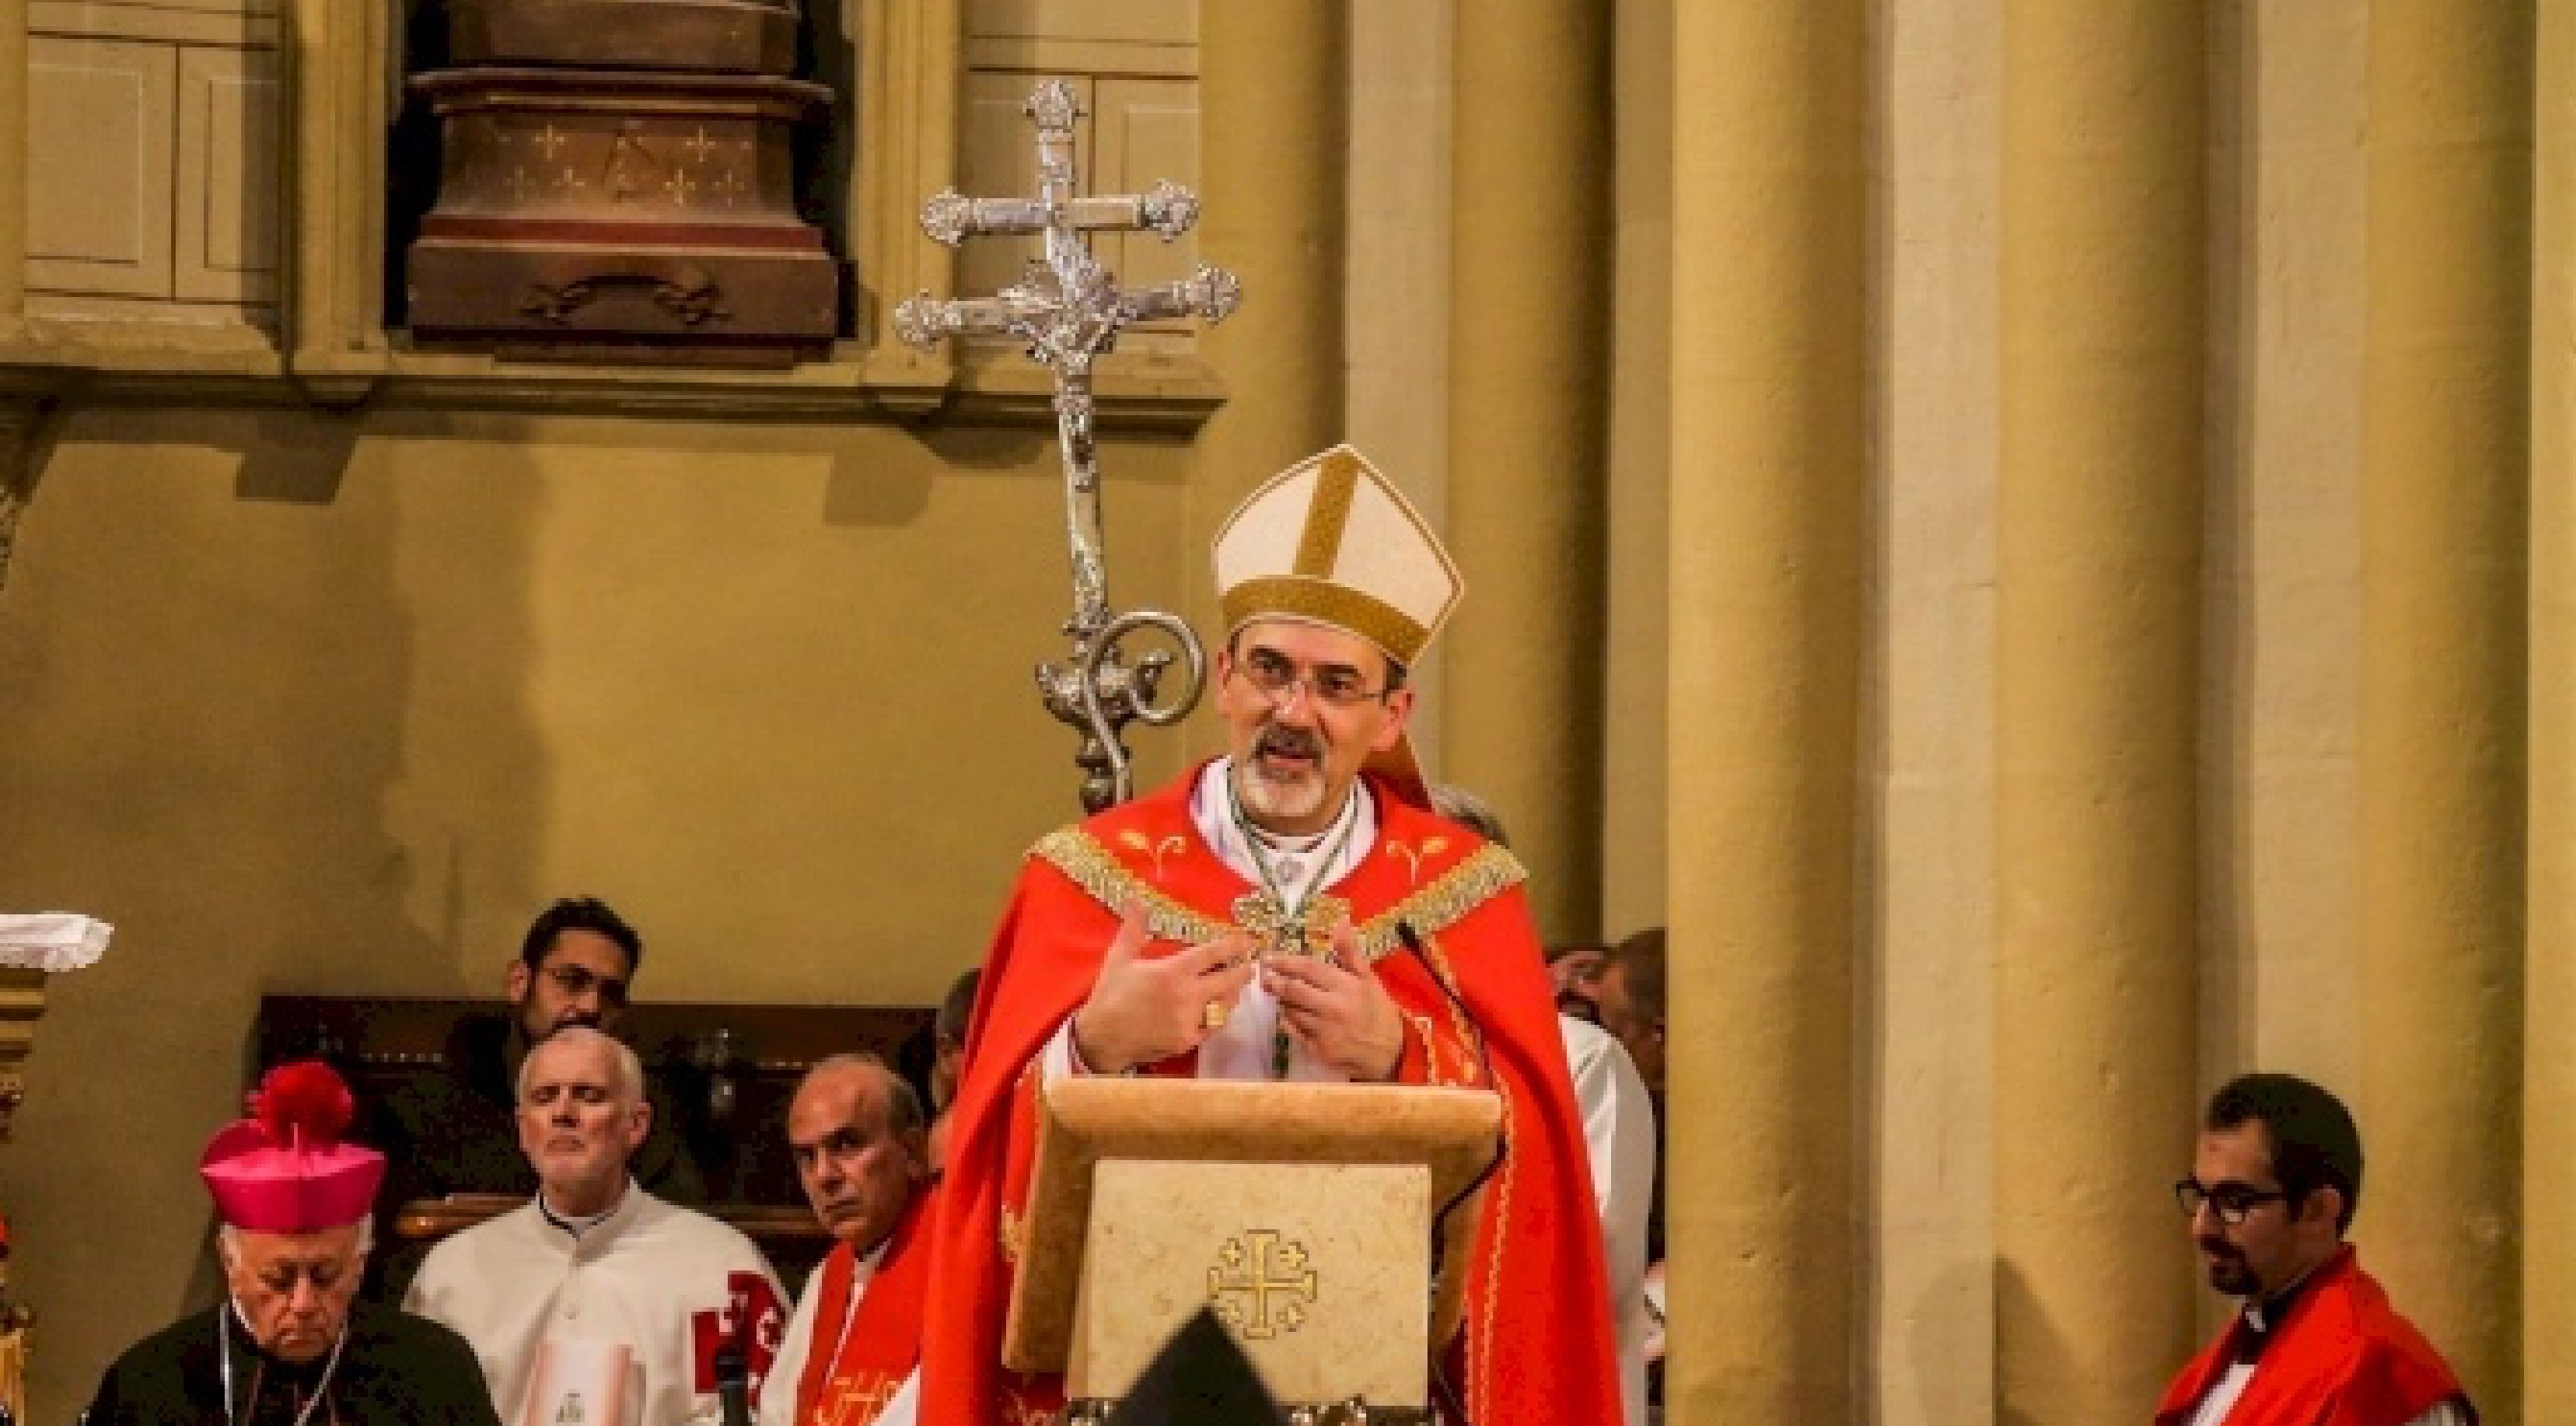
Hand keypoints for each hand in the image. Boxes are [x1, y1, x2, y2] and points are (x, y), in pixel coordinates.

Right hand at [1072, 900, 1257, 1074]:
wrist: (1101, 1039)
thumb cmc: (1110, 995)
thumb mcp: (1119, 958)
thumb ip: (1133, 928)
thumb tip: (1136, 899)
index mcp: (1174, 971)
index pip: (1213, 954)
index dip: (1234, 945)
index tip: (1248, 941)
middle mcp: (1188, 995)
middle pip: (1228, 980)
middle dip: (1243, 972)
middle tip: (1250, 966)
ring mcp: (1190, 1020)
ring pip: (1225, 1006)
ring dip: (1232, 995)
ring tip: (1235, 988)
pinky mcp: (1188, 1041)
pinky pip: (1212, 1027)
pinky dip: (1218, 1017)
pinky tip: (1217, 1012)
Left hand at [1265, 924, 1404, 1080]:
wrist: (1388, 1054)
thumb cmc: (1378, 1012)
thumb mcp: (1368, 979)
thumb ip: (1350, 952)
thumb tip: (1341, 922)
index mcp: (1346, 987)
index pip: (1309, 969)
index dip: (1285, 961)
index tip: (1268, 957)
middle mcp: (1332, 1008)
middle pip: (1293, 990)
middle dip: (1274, 981)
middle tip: (1262, 974)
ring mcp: (1323, 1031)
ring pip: (1290, 1011)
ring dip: (1281, 1000)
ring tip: (1277, 991)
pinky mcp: (1317, 1050)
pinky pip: (1293, 1030)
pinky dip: (1287, 1019)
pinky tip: (1288, 1012)